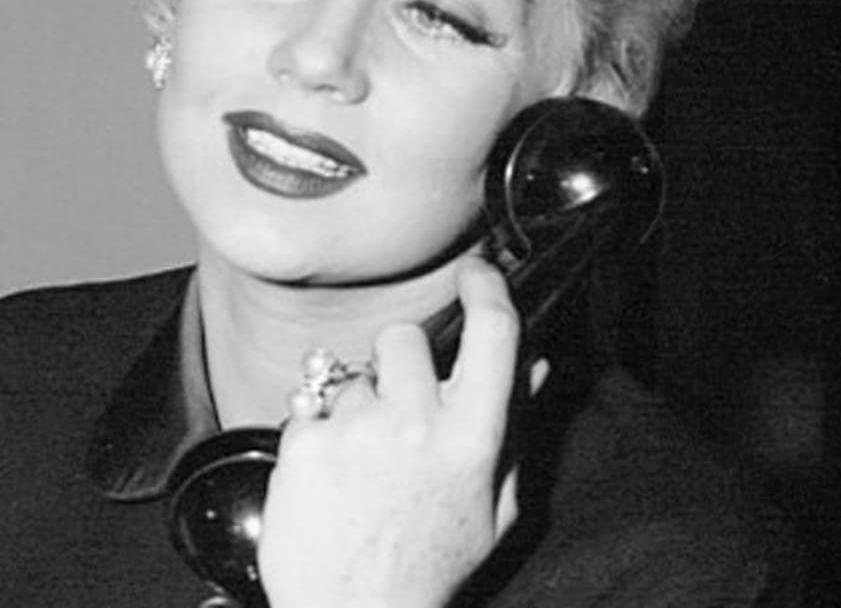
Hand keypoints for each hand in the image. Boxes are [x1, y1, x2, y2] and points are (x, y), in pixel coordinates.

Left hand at [257, 254, 526, 607]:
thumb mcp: (494, 511)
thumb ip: (515, 432)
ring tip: (360, 463)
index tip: (477, 272)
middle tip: (396, 409)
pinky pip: (308, 406)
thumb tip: (536, 368)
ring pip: (351, 376)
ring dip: (354, 406)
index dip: (487, 288)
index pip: (491, 333)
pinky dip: (315, 434)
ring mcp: (356, 431)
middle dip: (399, 362)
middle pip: (403, 337)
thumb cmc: (425, 568)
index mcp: (472, 439)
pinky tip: (328, 476)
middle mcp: (415, 425)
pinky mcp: (304, 442)